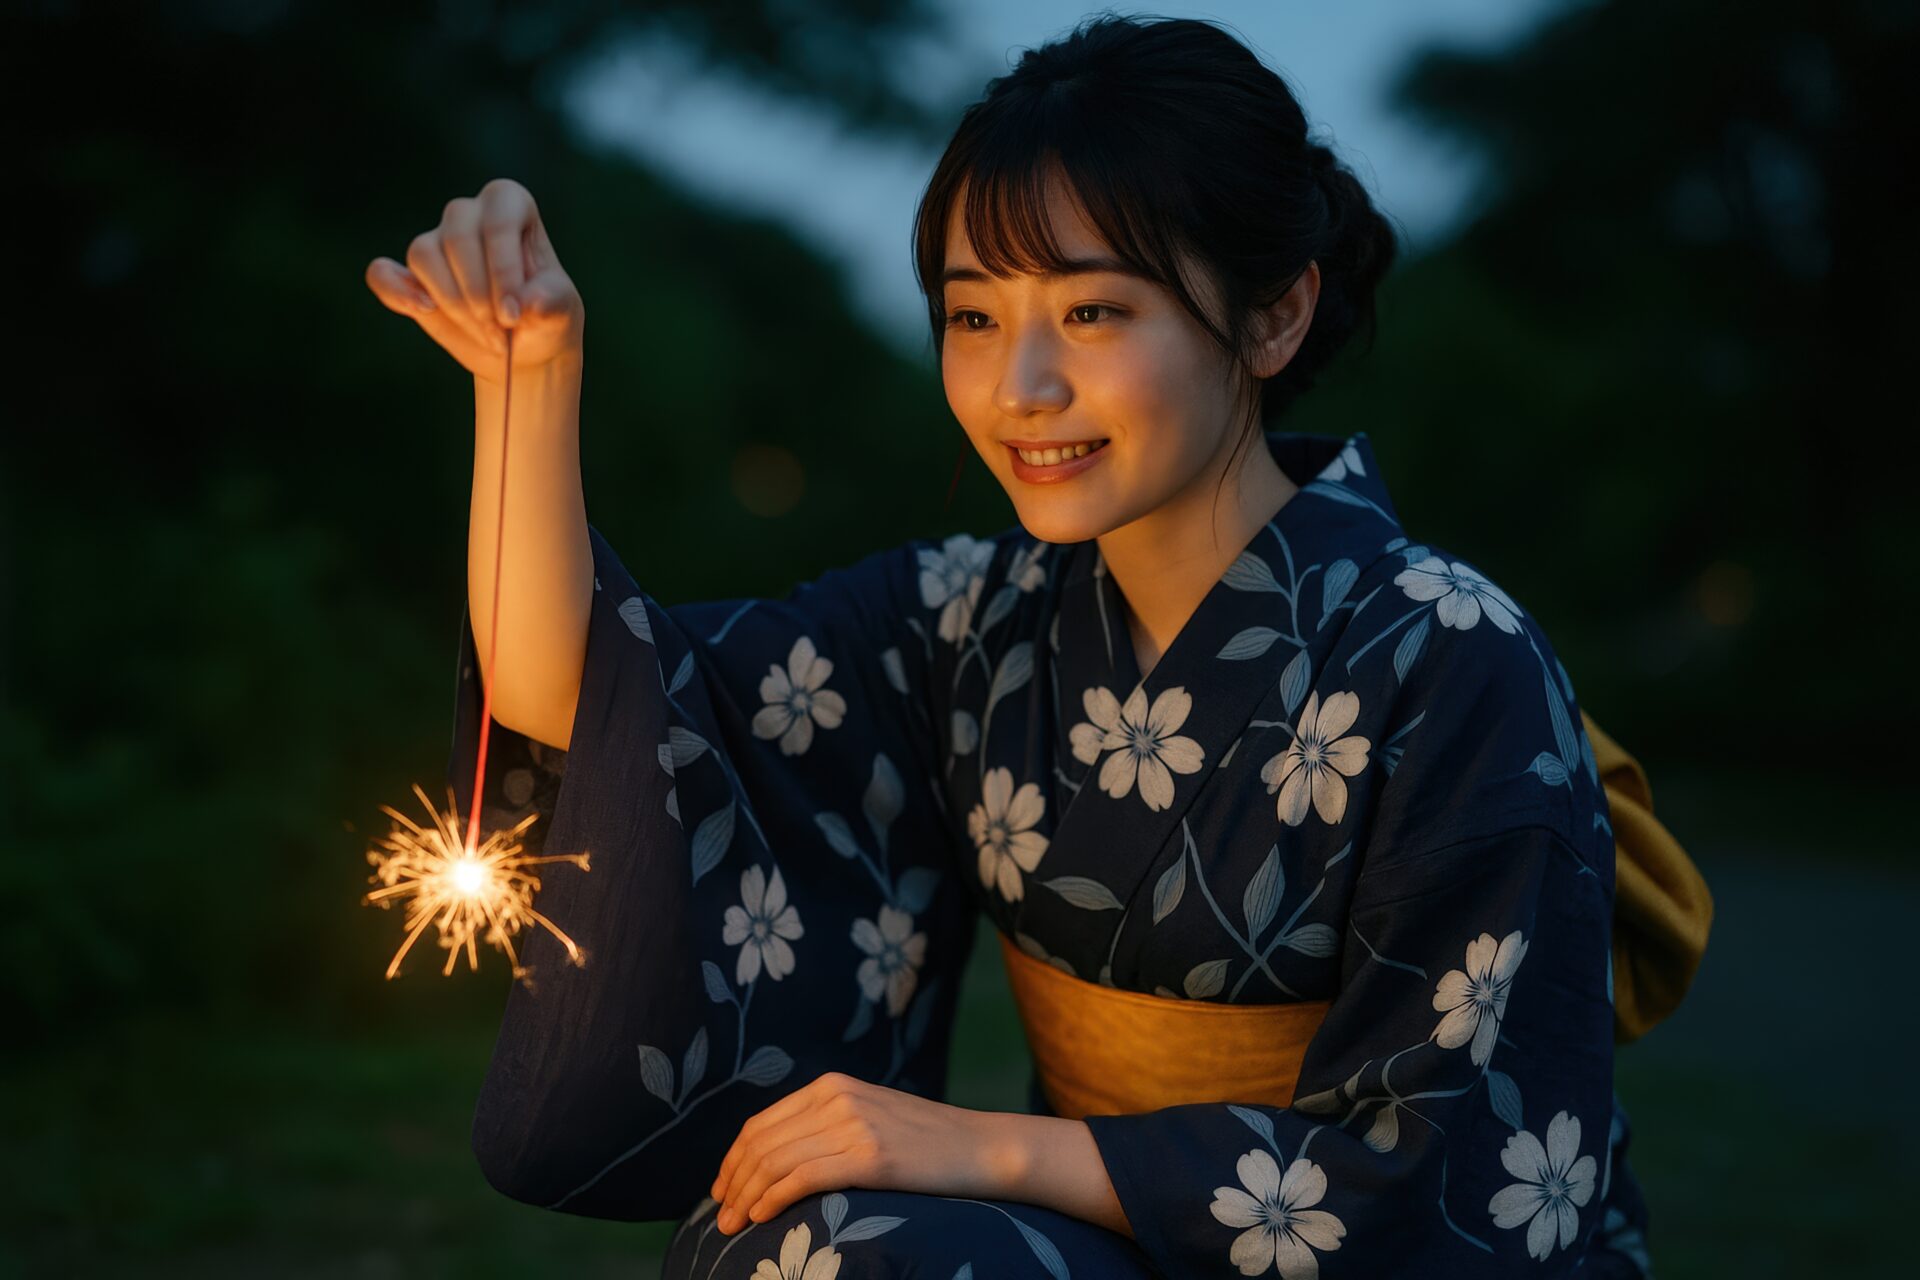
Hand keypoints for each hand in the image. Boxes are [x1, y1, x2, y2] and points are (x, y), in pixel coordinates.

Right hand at [364, 177, 584, 384]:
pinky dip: (394, 292)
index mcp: (511, 206)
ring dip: (451, 303)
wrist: (524, 348)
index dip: (503, 267)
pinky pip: (382, 273)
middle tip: (501, 334)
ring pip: (423, 255)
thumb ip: (553, 302)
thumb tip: (528, 301)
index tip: (514, 314)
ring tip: (485, 335)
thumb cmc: (546, 317)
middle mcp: (469, 215)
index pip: (498, 220)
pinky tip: (423, 310)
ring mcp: (437, 242)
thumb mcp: (563, 312)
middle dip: (477, 293)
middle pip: (457, 237)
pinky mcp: (410, 277)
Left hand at [708, 1071, 1012, 1233]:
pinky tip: (761, 1216)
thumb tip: (780, 1159)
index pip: (762, 1123)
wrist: (981, 1148)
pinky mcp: (869, 1156)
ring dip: (745, 1196)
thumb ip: (828, 1125)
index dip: (733, 1159)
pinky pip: (804, 1177)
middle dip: (732, 1182)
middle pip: (762, 1142)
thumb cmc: (927, 1142)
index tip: (721, 1190)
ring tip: (731, 1226)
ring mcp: (853, 1124)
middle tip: (719, 1217)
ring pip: (776, 1161)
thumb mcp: (870, 1116)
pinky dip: (773, 1198)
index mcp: (832, 1085)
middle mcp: (837, 1097)